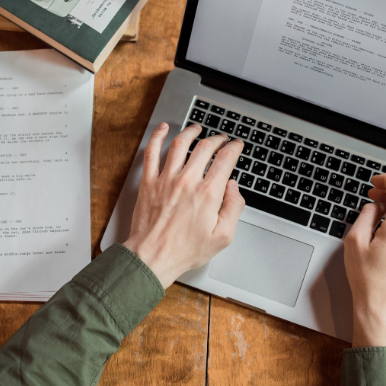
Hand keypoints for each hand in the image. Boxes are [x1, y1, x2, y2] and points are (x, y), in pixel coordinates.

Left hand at [123, 122, 244, 288]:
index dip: (234, 148)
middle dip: (217, 139)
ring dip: (191, 132)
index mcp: (208, 194)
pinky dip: (157, 137)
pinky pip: (152, 152)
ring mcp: (166, 180)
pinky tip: (163, 129)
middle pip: (205, 147)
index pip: (225, 159)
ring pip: (180, 144)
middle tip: (221, 139)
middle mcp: (187, 182)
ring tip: (197, 129)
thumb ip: (234, 208)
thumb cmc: (185, 250)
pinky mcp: (149, 182)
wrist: (152, 257)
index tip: (236, 146)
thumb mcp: (223, 236)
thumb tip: (234, 187)